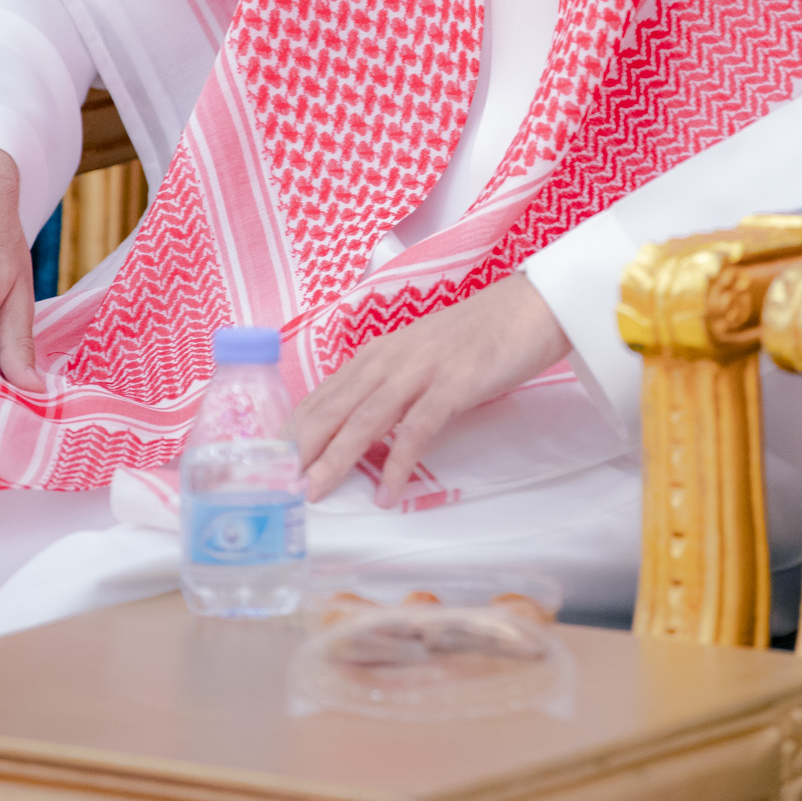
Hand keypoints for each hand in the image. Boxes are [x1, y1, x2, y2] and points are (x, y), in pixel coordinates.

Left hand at [294, 273, 569, 506]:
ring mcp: (420, 369)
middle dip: (301, 449)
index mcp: (376, 355)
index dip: (293, 433)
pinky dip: (399, 462)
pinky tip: (388, 493)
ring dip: (336, 458)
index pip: (321, 398)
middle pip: (332, 408)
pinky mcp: (454, 384)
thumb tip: (359, 435)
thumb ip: (389, 390)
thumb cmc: (477, 338)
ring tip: (314, 492)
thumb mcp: (420, 360)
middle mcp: (389, 359)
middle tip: (276, 488)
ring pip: (365, 419)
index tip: (271, 466)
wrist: (530, 307)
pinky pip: (417, 429)